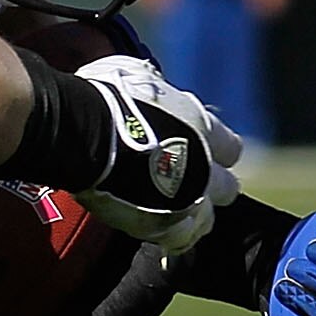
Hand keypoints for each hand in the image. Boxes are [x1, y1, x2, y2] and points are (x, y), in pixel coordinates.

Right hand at [70, 53, 242, 253]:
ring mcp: (185, 200)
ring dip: (193, 215)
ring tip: (172, 212)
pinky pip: (179, 240)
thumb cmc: (105, 99)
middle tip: (188, 184)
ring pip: (207, 221)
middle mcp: (203, 168)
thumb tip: (151, 85)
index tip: (202, 152)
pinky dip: (171, 236)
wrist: (84, 134)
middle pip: (227, 189)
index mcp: (203, 128)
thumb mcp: (135, 76)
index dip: (217, 151)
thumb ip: (155, 88)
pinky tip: (158, 230)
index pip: (231, 148)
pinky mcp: (161, 226)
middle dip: (211, 187)